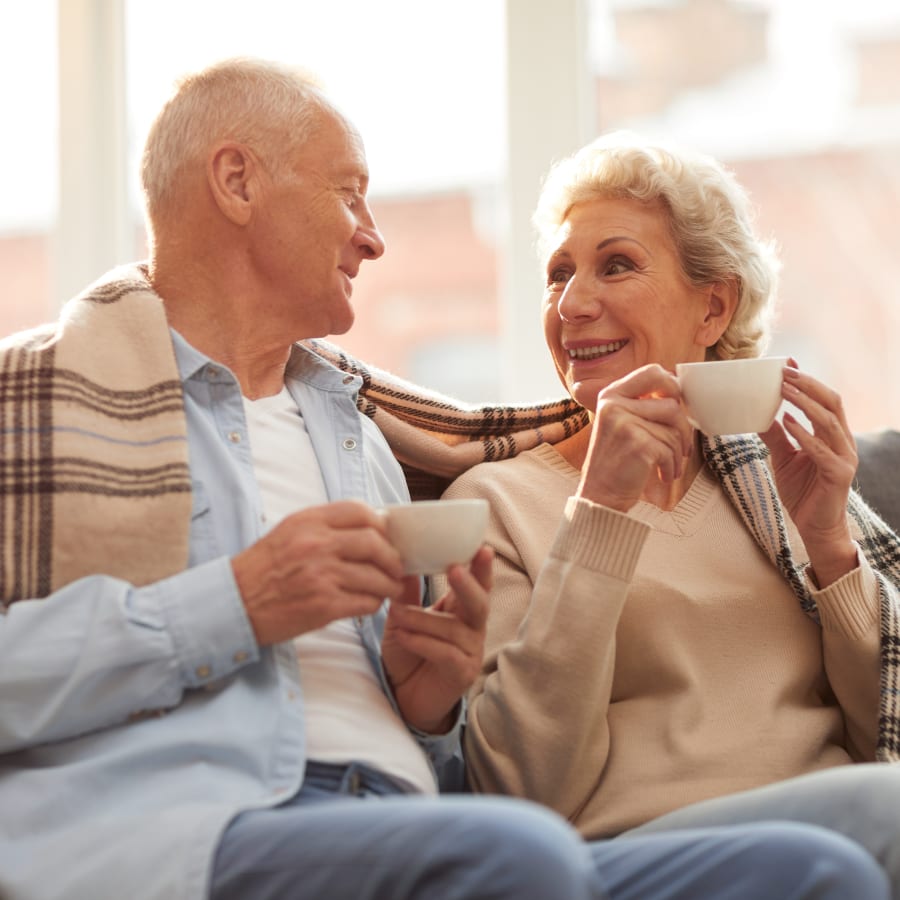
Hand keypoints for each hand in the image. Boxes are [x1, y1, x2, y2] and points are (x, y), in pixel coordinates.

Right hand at [232, 501, 404, 644]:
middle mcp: (316, 544)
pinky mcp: (325, 605)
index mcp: (308, 521)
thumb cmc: (262, 570)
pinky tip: (369, 604)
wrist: (233, 605)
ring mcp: (322, 575)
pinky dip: (373, 605)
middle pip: (375, 543)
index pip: (360, 511)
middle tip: (396, 568)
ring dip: (388, 585)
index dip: (381, 525)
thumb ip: (324, 526)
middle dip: (392, 558)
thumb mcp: (288, 532)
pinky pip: (366, 602)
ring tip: (388, 589)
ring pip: (377, 576)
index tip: (386, 537)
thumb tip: (368, 529)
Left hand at [381, 545, 492, 733]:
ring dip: (423, 620)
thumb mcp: (402, 619)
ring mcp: (471, 652)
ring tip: (397, 616)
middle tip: (454, 569)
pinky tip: (404, 638)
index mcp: (462, 609)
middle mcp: (472, 629)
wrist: (402, 695)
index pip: (478, 584)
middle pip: (479, 603)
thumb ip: (406, 594)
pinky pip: (446, 653)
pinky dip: (422, 642)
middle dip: (468, 585)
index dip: (482, 567)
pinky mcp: (463, 674)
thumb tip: (402, 560)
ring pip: (454, 629)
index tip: (482, 547)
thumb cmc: (408, 653)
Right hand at [577, 364, 693, 510]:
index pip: (652, 372)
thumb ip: (642, 404)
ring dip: (678, 452)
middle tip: (680, 445)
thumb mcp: (622, 423)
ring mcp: (624, 423)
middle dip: (682, 429)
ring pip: (674, 430)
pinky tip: (662, 475)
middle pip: (672, 404)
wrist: (599, 494)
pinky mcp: (637, 443)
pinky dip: (671, 466)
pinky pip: (670, 449)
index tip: (677, 405)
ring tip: (668, 465)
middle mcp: (614, 405)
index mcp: (611, 395)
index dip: (673, 385)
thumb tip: (679, 388)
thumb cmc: (617, 460)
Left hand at [759, 361, 857, 586]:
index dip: (809, 381)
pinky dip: (804, 435)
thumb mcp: (783, 458)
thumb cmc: (803, 491)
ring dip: (804, 404)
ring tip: (784, 391)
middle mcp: (843, 442)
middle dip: (808, 385)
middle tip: (785, 372)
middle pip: (832, 403)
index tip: (788, 364)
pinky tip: (788, 423)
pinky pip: (821, 451)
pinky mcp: (838, 475)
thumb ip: (775, 436)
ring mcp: (844, 458)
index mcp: (833, 435)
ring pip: (828, 422)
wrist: (814, 527)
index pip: (825, 400)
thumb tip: (759, 415)